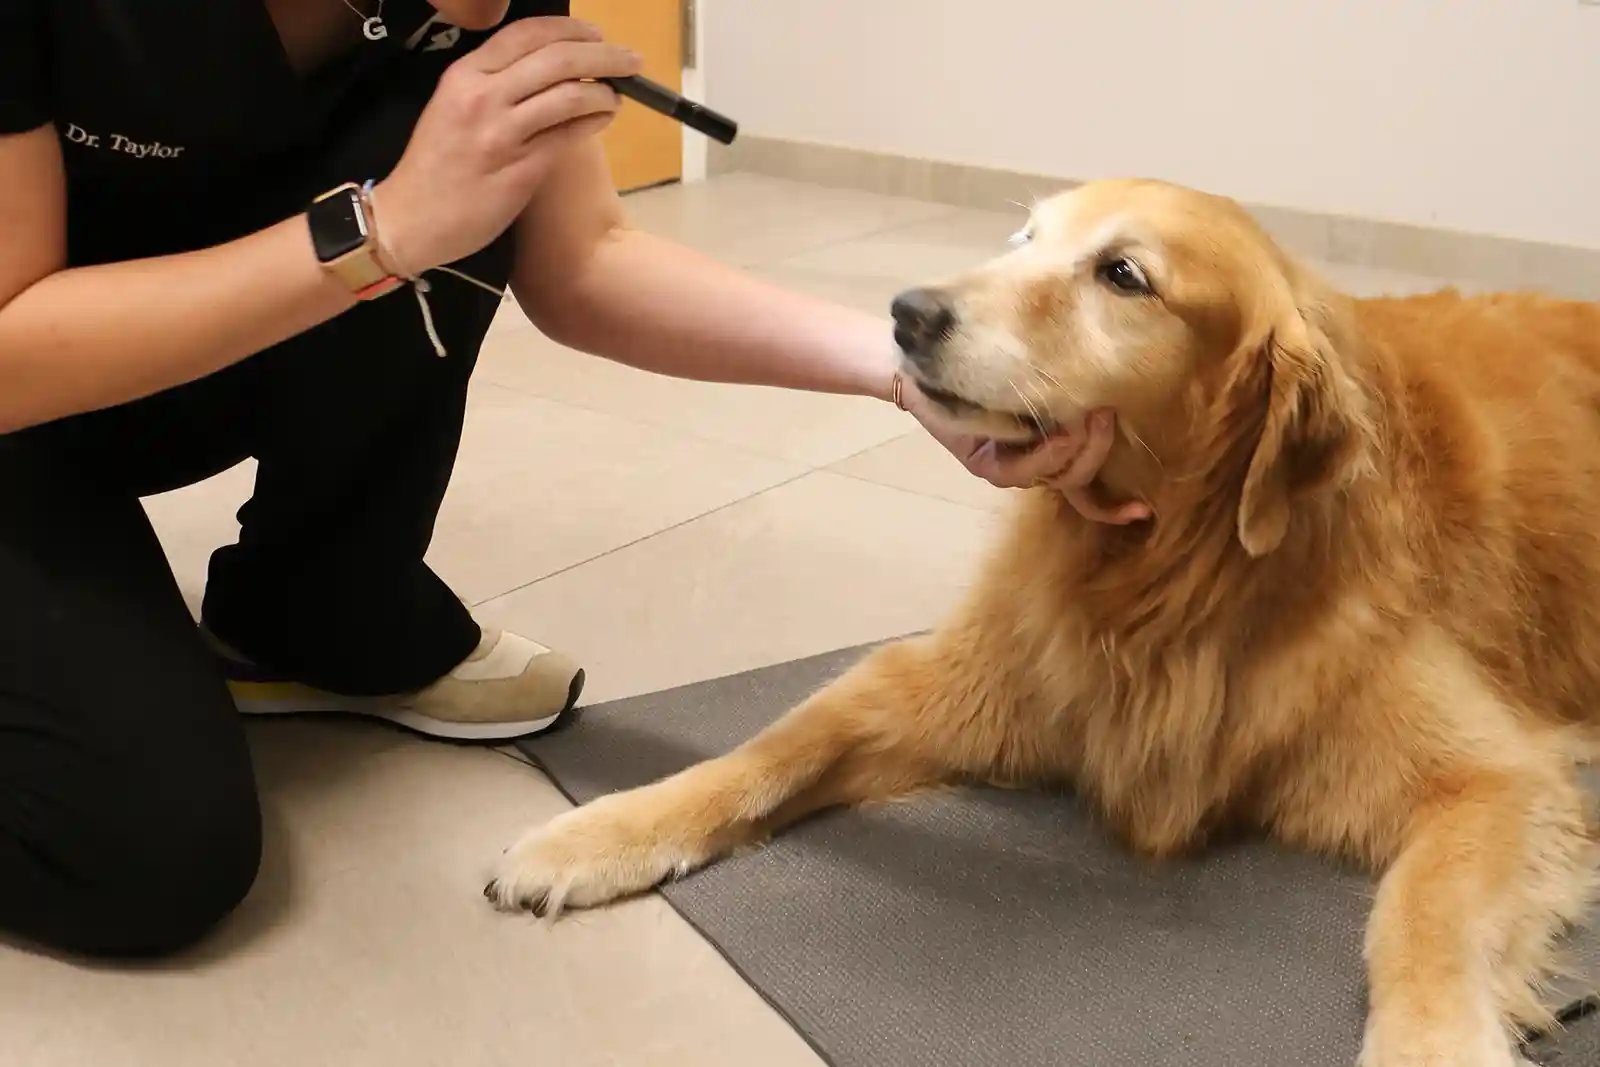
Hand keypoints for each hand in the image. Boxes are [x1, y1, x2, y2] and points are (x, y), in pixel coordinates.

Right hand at [373, 17, 641, 273]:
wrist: (412, 219)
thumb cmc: (436, 165)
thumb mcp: (451, 107)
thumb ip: (491, 83)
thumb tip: (545, 66)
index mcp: (465, 75)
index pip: (526, 34)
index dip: (570, 29)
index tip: (596, 34)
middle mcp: (483, 96)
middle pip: (558, 58)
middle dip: (603, 54)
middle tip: (630, 60)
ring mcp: (502, 133)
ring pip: (570, 94)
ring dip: (605, 91)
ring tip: (616, 95)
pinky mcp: (521, 169)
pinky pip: (569, 135)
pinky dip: (595, 120)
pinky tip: (604, 118)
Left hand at [900, 382, 1150, 523]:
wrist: (924, 367)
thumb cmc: (981, 367)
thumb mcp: (1033, 381)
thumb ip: (1066, 397)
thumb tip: (1113, 392)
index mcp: (1049, 453)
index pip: (1086, 492)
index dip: (1112, 508)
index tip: (1143, 511)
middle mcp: (1032, 467)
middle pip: (1080, 478)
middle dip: (1099, 451)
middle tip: (1107, 416)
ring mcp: (1010, 470)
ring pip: (1058, 474)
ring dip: (1078, 449)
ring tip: (1089, 418)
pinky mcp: (987, 466)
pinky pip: (1023, 471)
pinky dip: (1047, 453)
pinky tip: (1059, 433)